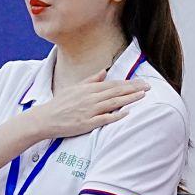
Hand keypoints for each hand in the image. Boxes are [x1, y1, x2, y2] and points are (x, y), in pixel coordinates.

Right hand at [22, 73, 149, 139]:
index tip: (142, 82)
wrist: (45, 118)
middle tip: (148, 87)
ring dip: (129, 99)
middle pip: (116, 92)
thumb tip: (105, 72)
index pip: (113, 85)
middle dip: (133, 89)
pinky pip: (104, 119)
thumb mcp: (75, 88)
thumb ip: (91, 80)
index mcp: (88, 89)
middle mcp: (90, 98)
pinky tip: (126, 112)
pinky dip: (116, 115)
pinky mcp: (86, 123)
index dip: (129, 83)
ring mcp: (89, 111)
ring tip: (142, 96)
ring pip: (113, 103)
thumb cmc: (60, 104)